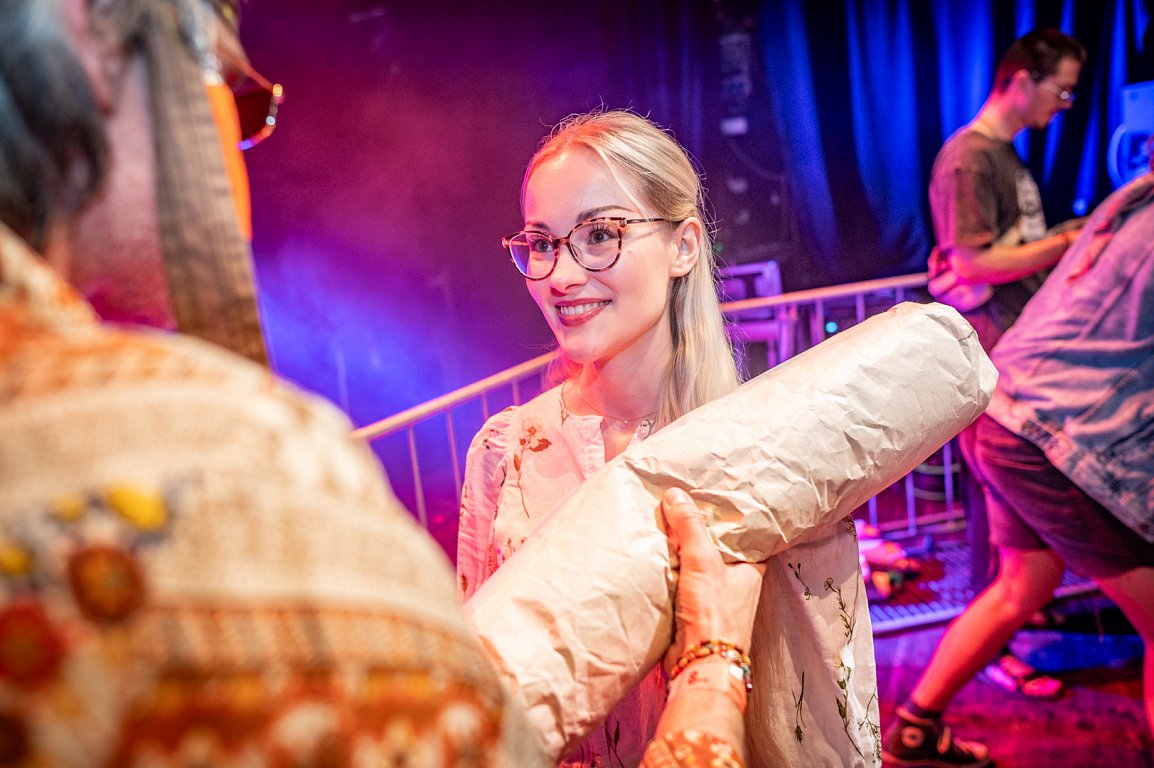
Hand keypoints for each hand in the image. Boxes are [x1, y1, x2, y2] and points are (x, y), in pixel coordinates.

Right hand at [661, 487, 764, 672]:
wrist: (700, 663)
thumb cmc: (714, 612)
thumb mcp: (702, 561)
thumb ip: (689, 526)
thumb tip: (674, 493)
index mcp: (750, 569)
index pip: (741, 534)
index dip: (725, 516)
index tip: (707, 496)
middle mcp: (736, 583)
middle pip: (714, 549)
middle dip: (697, 532)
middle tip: (678, 505)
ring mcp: (715, 599)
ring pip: (696, 566)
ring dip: (680, 552)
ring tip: (662, 523)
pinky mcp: (693, 612)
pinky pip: (681, 583)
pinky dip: (670, 572)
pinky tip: (654, 556)